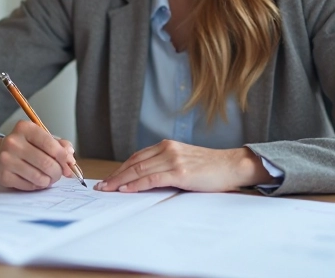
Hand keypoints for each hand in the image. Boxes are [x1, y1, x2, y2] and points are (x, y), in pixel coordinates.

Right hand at [0, 121, 75, 190]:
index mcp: (25, 128)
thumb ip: (59, 145)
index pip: (51, 145)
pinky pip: (29, 186)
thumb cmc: (25, 146)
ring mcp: (6, 159)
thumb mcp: (41, 138)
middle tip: (59, 174)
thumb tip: (70, 158)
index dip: (64, 158)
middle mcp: (13, 142)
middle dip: (58, 172)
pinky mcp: (4, 175)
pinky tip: (36, 180)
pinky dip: (37, 186)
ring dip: (49, 181)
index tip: (69, 164)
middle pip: (46, 163)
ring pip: (39, 177)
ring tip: (48, 178)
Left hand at [94, 140, 274, 192]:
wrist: (232, 166)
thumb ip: (167, 166)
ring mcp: (173, 160)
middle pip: (134, 163)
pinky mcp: (180, 172)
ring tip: (108, 189)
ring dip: (121, 181)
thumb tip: (146, 179)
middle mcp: (168, 149)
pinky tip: (126, 190)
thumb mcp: (185, 162)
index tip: (109, 178)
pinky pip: (152, 178)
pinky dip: (136, 184)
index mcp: (168, 145)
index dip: (121, 168)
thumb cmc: (211, 167)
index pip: (137, 157)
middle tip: (102, 186)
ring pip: (139, 170)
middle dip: (116, 175)